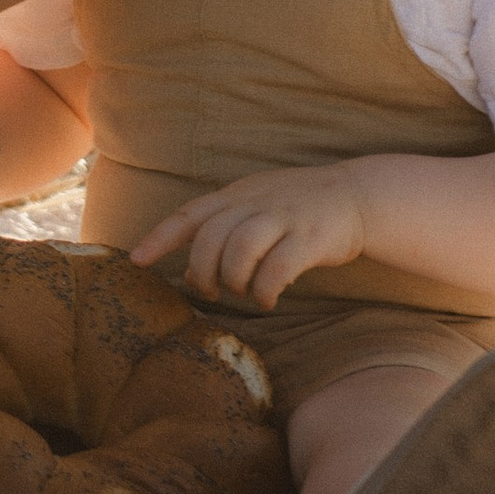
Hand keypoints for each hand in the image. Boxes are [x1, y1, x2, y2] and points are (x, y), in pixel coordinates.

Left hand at [134, 163, 370, 309]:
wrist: (357, 195)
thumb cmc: (299, 206)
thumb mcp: (256, 198)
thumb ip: (225, 219)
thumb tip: (192, 257)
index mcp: (238, 194)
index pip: (190, 214)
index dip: (160, 237)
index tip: (137, 261)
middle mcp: (256, 203)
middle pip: (210, 238)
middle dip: (202, 271)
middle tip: (211, 291)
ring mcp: (284, 218)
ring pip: (240, 251)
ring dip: (234, 280)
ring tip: (242, 292)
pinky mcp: (311, 239)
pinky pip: (277, 268)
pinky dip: (264, 290)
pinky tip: (267, 298)